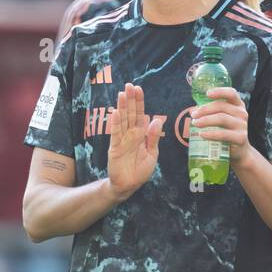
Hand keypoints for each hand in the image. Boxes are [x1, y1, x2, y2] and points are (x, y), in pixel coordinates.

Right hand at [106, 84, 164, 198]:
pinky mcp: (114, 148)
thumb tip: (157, 120)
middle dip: (130, 100)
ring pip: (122, 120)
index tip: (138, 89)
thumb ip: (153, 138)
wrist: (129, 185)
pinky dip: (115, 124)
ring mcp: (122, 140)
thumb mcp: (152, 154)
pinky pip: (115, 134)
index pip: (140, 115)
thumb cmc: (141, 171)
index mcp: (140, 135)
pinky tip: (115, 113)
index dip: (139, 102)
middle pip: (130, 114)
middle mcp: (130, 134)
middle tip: (129, 85)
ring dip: (122, 107)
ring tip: (122, 94)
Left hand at [191, 87, 255, 171]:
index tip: (207, 93)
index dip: (220, 91)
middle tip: (193, 116)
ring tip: (195, 123)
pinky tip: (202, 134)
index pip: (231, 93)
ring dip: (206, 120)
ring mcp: (242, 125)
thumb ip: (209, 113)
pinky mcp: (241, 138)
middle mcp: (242, 113)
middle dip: (205, 109)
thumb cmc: (226, 132)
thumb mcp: (220, 119)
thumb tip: (192, 111)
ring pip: (222, 118)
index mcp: (237, 105)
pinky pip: (223, 134)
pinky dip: (211, 134)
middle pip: (221, 106)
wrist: (239, 151)